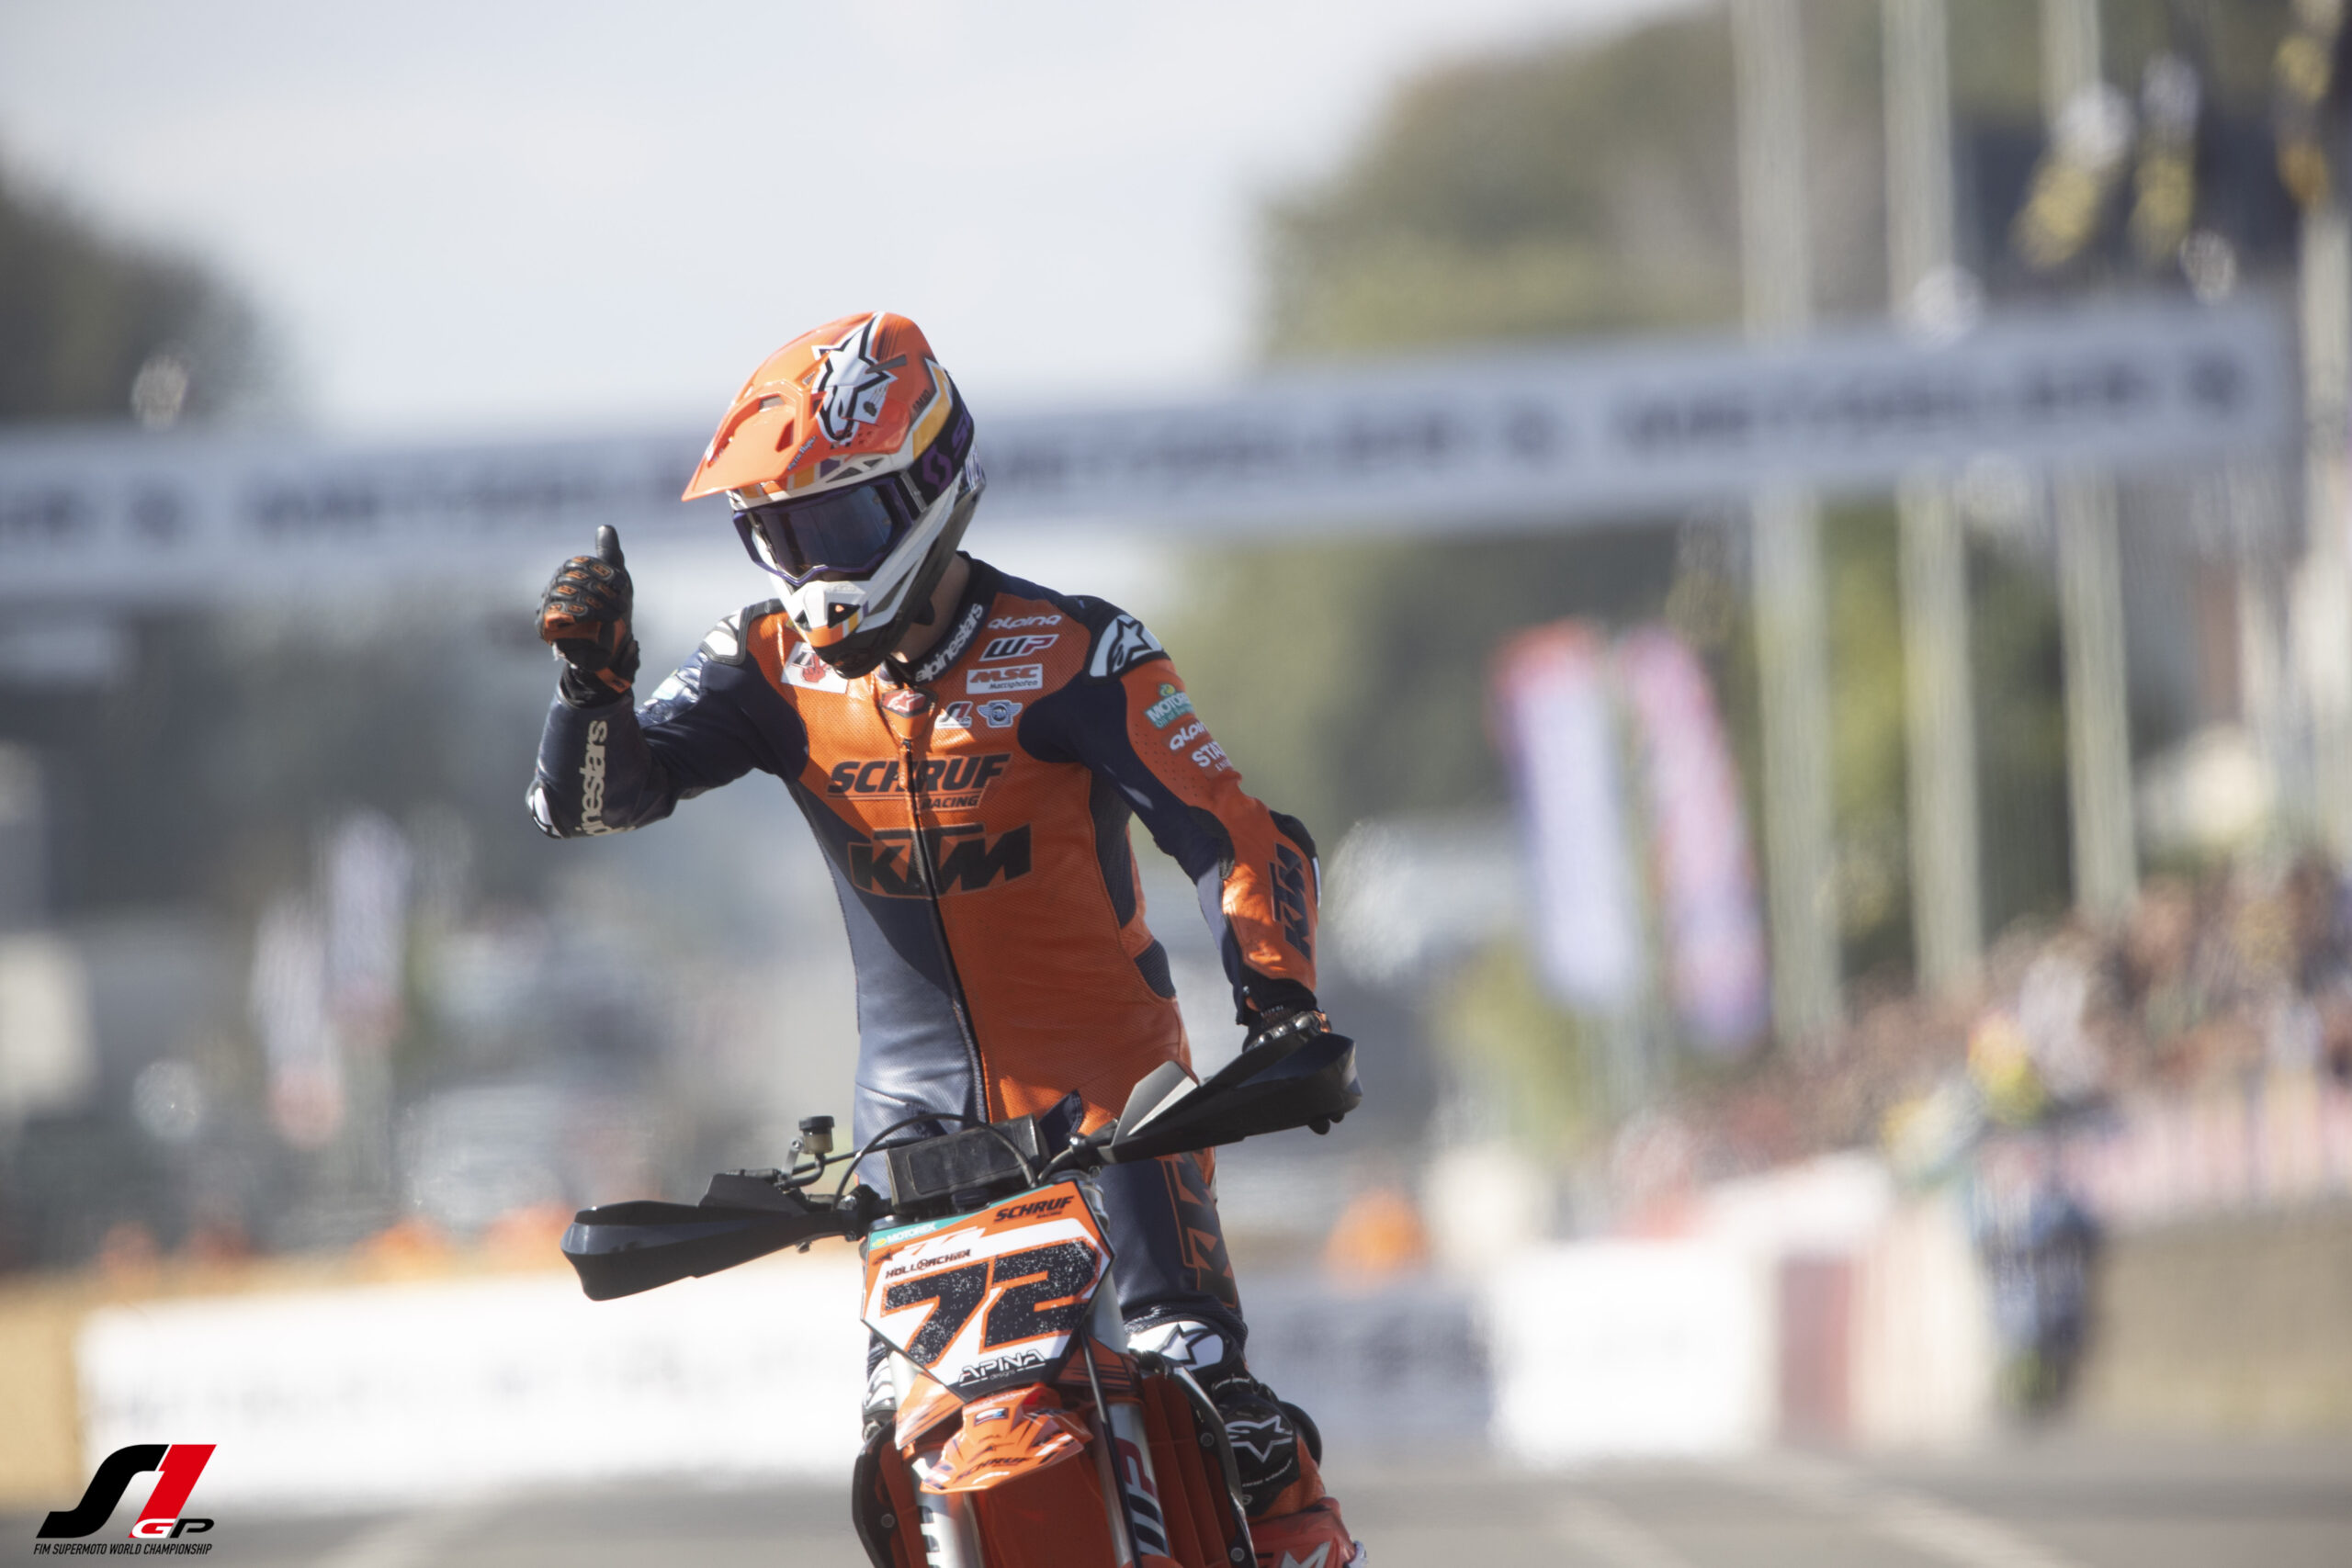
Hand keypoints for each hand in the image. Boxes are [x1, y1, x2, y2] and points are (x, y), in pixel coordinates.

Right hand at [539, 525, 639, 698]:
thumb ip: (610, 555)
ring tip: (614, 615)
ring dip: (595, 603)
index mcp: (569, 575)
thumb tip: (605, 526)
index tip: (621, 585)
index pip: (579, 564)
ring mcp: (547, 606)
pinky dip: (579, 613)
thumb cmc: (611, 615)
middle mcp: (555, 588)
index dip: (602, 571)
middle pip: (572, 578)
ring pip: (565, 593)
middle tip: (620, 605)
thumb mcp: (617, 583)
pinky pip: (556, 612)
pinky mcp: (544, 626)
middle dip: (600, 590)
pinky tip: (595, 619)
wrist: (609, 651)